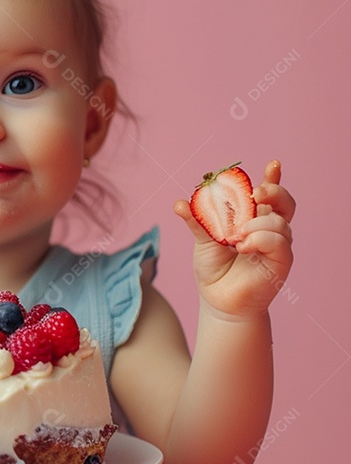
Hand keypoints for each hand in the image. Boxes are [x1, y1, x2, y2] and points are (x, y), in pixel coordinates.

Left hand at [174, 160, 294, 319]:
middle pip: (284, 202)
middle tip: (254, 194)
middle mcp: (269, 230)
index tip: (273, 164)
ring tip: (234, 238)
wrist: (218, 299)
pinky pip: (279, 242)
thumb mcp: (203, 240)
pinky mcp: (281, 262)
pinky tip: (243, 247)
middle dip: (273, 192)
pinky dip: (260, 239)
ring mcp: (278, 245)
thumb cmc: (214, 268)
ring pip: (279, 223)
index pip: (269, 195)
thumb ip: (197, 220)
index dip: (273, 178)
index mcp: (254, 219)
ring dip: (254, 225)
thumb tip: (179, 203)